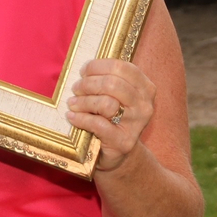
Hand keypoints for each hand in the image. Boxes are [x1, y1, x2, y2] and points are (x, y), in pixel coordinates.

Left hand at [66, 58, 155, 172]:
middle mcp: (144, 105)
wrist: (120, 151)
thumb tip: (84, 68)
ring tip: (72, 104)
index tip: (83, 72)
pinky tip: (72, 117)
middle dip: (88, 84)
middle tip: (76, 89)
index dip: (97, 66)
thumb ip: (106, 77)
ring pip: (106, 103)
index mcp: (145, 87)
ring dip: (83, 102)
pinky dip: (81, 119)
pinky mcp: (124, 142)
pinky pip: (99, 124)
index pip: (121, 67)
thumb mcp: (115, 93)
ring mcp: (136, 125)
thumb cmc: (112, 114)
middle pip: (112, 84)